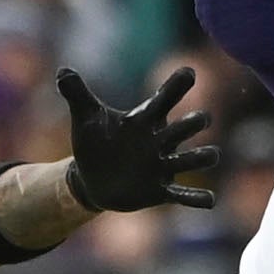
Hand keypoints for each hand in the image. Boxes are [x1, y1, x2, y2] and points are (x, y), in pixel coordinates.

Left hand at [58, 67, 219, 213]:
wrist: (93, 179)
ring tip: (211, 155)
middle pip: (184, 127)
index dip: (176, 86)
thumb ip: (76, 93)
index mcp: (145, 120)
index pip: (164, 98)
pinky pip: (182, 195)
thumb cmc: (95, 143)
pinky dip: (197, 199)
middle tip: (201, 119)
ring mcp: (162, 166)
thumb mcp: (85, 117)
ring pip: (190, 160)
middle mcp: (160, 140)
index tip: (188, 73)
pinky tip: (211, 201)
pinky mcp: (160, 191)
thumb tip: (62, 72)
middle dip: (193, 123)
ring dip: (202, 157)